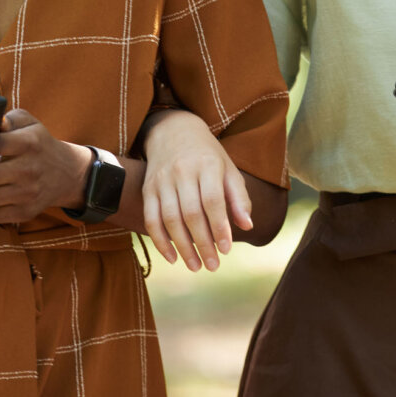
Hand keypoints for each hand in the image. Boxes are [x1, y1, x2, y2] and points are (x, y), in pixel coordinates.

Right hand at [140, 110, 250, 271]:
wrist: (173, 130)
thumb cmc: (207, 155)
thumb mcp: (228, 169)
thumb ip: (239, 197)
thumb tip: (247, 226)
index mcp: (207, 165)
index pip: (213, 201)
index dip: (219, 227)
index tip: (227, 250)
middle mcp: (183, 172)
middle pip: (191, 213)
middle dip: (202, 243)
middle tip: (213, 266)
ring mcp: (163, 180)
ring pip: (170, 219)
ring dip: (182, 247)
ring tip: (195, 266)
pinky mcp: (148, 189)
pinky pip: (151, 219)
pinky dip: (160, 241)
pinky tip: (172, 258)